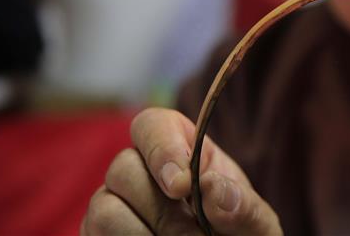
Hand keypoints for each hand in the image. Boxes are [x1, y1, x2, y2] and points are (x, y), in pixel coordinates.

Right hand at [82, 108, 281, 234]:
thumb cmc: (239, 235)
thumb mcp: (254, 221)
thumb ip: (242, 205)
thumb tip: (212, 186)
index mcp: (182, 151)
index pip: (152, 125)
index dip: (162, 149)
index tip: (183, 185)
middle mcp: (140, 171)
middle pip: (123, 168)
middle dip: (161, 210)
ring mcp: (115, 205)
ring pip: (104, 208)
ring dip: (144, 234)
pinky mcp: (99, 235)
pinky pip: (94, 235)